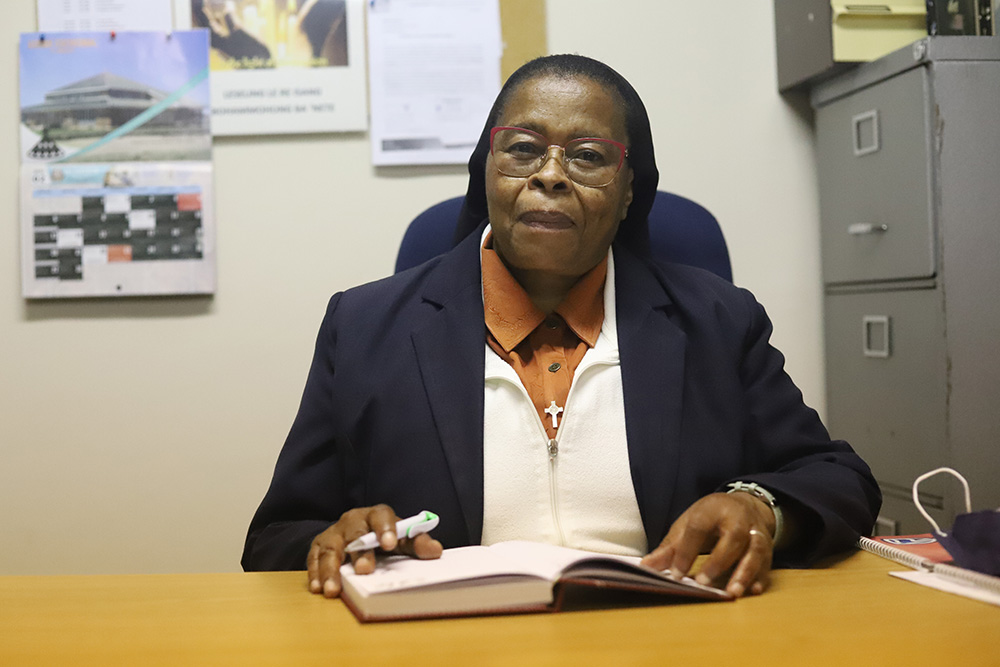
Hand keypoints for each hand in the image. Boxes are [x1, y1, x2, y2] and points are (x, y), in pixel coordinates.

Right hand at [306, 504, 443, 597]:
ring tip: (333, 590)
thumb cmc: (382, 537)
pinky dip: (315, 573)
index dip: (385, 528)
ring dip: (331, 570)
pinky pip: (314, 558)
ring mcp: (334, 533)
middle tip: (364, 571)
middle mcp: (353, 521)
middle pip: (355, 533)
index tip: (390, 544)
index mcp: (376, 515)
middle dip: (360, 552)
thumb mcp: (401, 538)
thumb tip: (436, 551)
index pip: (381, 516)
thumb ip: (417, 543)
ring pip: (330, 548)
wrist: (355, 534)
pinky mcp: (319, 545)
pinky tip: (318, 588)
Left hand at [640, 492, 774, 597]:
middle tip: (704, 583)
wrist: (743, 505)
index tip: (676, 574)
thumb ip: (670, 547)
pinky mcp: (768, 547)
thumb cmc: (710, 517)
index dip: (687, 551)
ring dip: (744, 573)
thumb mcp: (688, 524)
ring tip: (732, 593)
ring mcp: (756, 532)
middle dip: (719, 561)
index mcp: (713, 509)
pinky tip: (752, 591)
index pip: (699, 527)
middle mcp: (738, 518)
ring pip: (755, 550)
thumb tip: (646, 566)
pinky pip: (767, 563)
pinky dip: (761, 578)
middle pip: (733, 537)